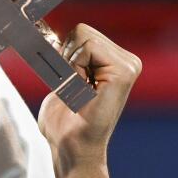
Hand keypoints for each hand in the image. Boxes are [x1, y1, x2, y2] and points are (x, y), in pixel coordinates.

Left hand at [37, 23, 140, 177]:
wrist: (71, 146)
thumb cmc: (65, 118)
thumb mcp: (62, 76)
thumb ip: (63, 53)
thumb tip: (48, 32)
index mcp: (116, 60)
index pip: (80, 31)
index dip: (65, 53)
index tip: (70, 81)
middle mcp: (128, 60)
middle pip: (81, 30)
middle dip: (67, 57)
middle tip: (75, 87)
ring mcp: (129, 66)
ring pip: (82, 36)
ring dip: (70, 64)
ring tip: (80, 90)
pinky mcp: (124, 72)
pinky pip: (87, 47)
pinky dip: (75, 68)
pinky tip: (83, 91)